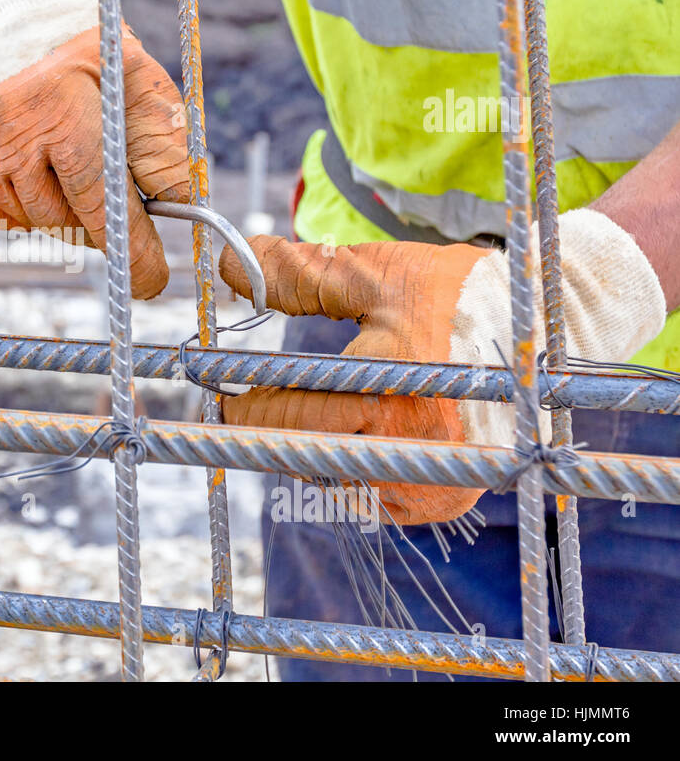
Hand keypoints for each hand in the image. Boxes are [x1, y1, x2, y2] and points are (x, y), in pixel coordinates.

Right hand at [0, 0, 189, 299]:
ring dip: (62, 215)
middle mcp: (10, 130)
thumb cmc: (91, 55)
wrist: (17, 17)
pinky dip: (24, 211)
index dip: (129, 246)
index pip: (99, 198)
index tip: (151, 279)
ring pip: (32, 223)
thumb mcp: (140, 82)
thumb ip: (163, 144)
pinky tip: (36, 175)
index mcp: (61, 105)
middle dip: (100, 227)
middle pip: (66, 219)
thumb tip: (183, 205)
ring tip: (71, 175)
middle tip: (116, 214)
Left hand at [219, 234, 491, 524]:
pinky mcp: (443, 498)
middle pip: (306, 454)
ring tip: (305, 415)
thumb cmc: (452, 294)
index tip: (219, 399)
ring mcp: (429, 482)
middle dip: (274, 429)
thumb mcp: (372, 272)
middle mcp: (410, 450)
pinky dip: (353, 468)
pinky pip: (370, 494)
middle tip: (249, 407)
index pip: (287, 418)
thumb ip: (296, 274)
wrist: (541, 328)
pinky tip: (353, 436)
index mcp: (387, 392)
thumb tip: (230, 262)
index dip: (245, 408)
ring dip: (312, 450)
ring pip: (334, 478)